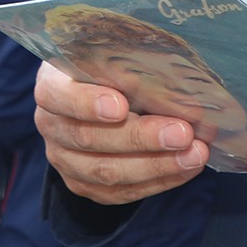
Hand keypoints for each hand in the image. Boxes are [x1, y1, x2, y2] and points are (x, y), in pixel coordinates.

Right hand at [34, 62, 209, 204]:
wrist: (97, 97)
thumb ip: (129, 63)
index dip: (87, 104)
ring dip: (156, 165)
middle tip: (182, 132)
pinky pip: (120, 192)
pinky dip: (158, 181)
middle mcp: (51, 125)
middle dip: (140, 138)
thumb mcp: (112, 54)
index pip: (58, 96)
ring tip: (195, 154)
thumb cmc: (108, 68)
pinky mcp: (84, 185)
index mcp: (51, 85)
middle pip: (88, 138)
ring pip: (106, 172)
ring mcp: (64, 160)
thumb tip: (174, 79)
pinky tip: (186, 168)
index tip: (121, 106)